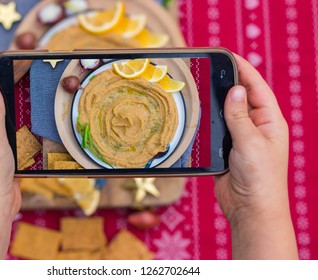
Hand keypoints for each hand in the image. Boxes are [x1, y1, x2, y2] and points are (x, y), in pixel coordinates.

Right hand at [215, 54, 297, 258]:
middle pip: (240, 99)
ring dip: (215, 104)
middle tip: (210, 70)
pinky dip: (207, 122)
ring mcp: (240, 139)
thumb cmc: (260, 177)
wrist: (250, 209)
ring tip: (200, 89)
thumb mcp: (251, 142)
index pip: (257, 88)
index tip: (229, 55)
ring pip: (226, 114)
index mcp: (269, 122)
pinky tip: (197, 115)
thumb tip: (235, 89)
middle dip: (227, 84)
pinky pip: (216, 131)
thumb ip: (240, 116)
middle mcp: (256, 127)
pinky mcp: (226, 150)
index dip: (244, 70)